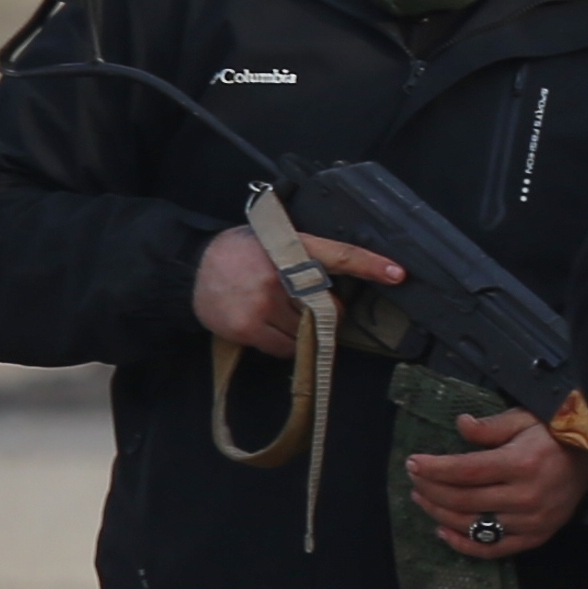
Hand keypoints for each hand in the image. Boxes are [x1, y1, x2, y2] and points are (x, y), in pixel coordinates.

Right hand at [192, 223, 399, 353]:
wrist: (189, 270)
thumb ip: (304, 256)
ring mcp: (262, 304)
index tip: (398, 273)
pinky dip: (286, 344)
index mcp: (289, 246)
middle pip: (327, 308)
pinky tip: (269, 327)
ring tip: (280, 313)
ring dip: (303, 330)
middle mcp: (278, 274)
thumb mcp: (272, 239)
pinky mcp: (249, 328)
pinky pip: (285, 348)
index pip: (338, 255)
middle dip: (326, 312)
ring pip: (307, 331)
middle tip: (305, 304)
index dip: (370, 264)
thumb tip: (339, 284)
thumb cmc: (239, 253)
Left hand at [405, 408, 587, 555]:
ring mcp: (531, 521)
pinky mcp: (537, 536)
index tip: (413, 462)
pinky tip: (444, 531)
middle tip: (414, 479)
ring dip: (440, 514)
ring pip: (473, 524)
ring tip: (422, 500)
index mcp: (521, 463)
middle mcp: (525, 496)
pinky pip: (494, 549)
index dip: (435, 468)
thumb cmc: (555, 433)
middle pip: (464, 498)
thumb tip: (460, 425)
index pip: (466, 471)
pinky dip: (465, 544)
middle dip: (431, 489)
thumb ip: (491, 426)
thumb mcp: (524, 419)